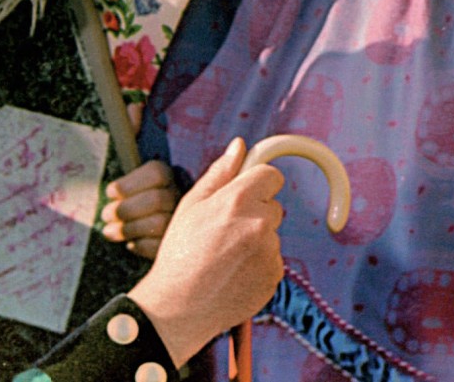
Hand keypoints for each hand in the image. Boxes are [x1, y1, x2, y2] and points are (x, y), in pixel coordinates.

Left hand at [100, 158, 176, 259]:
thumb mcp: (130, 188)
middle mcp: (179, 197)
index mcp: (168, 177)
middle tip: (106, 216)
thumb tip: (111, 193)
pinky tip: (130, 244)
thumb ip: (122, 188)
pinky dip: (141, 245)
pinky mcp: (177, 245)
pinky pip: (160, 246)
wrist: (153, 230)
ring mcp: (182, 221)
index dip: (130, 184)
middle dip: (125, 209)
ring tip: (109, 231)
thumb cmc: (132, 203)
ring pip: (160, 223)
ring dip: (129, 229)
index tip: (111, 193)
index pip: (156, 173)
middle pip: (157, 199)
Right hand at [128, 137, 285, 365]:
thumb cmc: (180, 252)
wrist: (180, 306)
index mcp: (238, 200)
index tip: (247, 191)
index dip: (258, 182)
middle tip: (224, 230)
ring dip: (255, 241)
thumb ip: (219, 173)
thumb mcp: (191, 205)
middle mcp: (260, 224)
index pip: (272, 175)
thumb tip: (239, 146)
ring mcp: (269, 252)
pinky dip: (257, 264)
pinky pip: (272, 260)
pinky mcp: (274, 277)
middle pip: (273, 207)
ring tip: (224, 256)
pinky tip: (233, 272)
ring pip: (271, 236)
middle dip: (255, 213)